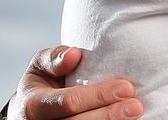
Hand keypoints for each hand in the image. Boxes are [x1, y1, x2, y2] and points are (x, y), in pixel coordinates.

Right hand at [6, 46, 141, 119]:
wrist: (30, 109)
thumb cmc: (42, 81)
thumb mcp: (40, 66)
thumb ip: (54, 59)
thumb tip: (74, 55)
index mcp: (33, 105)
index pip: (69, 102)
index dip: (98, 96)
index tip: (126, 87)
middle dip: (110, 115)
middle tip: (137, 106)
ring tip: (135, 114)